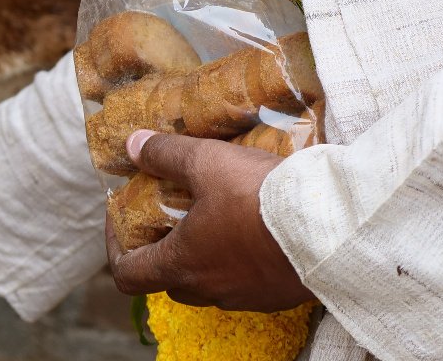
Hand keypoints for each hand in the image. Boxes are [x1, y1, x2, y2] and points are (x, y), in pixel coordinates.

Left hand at [108, 129, 312, 312]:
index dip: (116, 247)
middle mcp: (208, 290)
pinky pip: (243, 281)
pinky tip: (252, 226)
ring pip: (207, 281)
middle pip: (167, 278)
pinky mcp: (274, 294)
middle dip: (162, 246)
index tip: (121, 220)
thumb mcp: (206, 163)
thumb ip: (166, 154)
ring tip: (213, 214)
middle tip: (169, 211)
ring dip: (202, 253)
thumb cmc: (257, 198)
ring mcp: (244, 297)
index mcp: (181, 264)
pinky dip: (236, 259)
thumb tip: (133, 145)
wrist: (326, 229)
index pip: (128, 274)